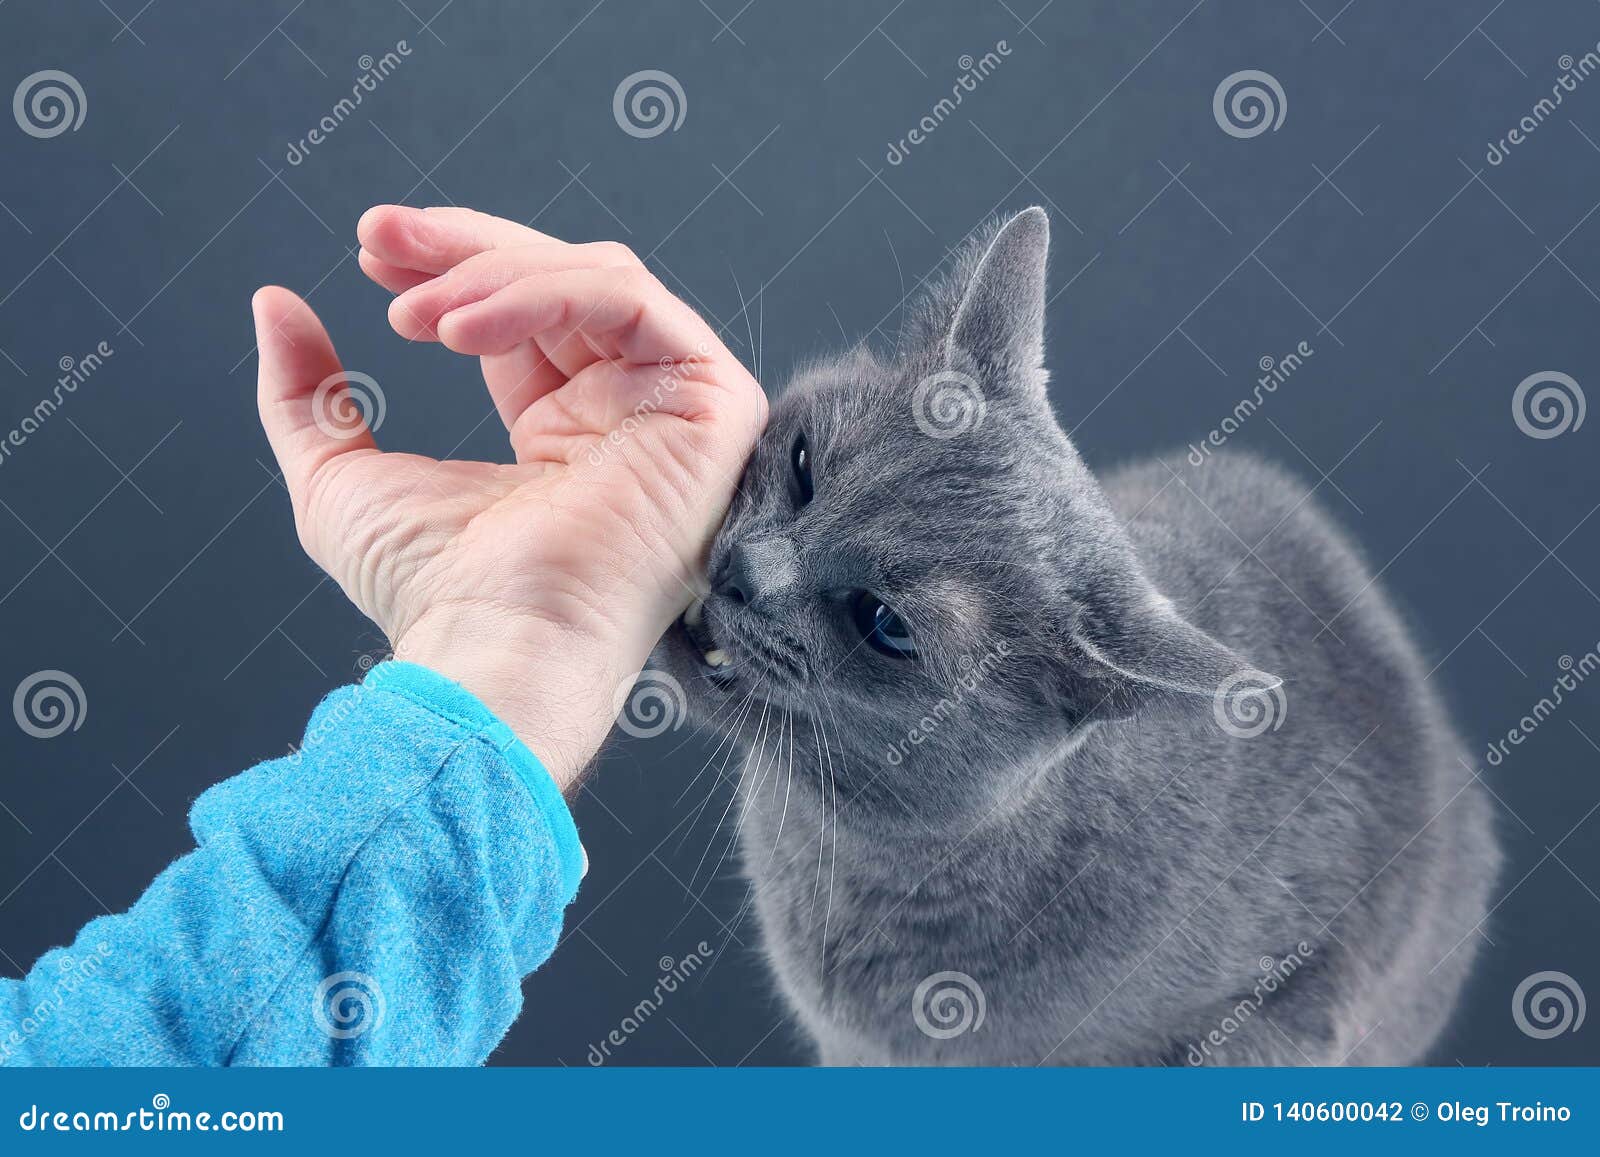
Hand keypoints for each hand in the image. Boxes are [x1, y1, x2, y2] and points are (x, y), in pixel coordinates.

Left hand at [254, 206, 765, 790]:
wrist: (494, 649)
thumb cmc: (431, 593)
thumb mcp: (340, 477)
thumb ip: (311, 392)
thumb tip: (275, 303)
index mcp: (563, 431)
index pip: (521, 312)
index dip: (451, 266)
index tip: (369, 249)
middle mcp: (625, 413)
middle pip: (562, 280)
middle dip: (466, 247)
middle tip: (379, 237)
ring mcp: (676, 408)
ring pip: (599, 278)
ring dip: (494, 274)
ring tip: (414, 314)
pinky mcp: (714, 407)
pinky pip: (633, 304)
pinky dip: (545, 294)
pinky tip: (461, 327)